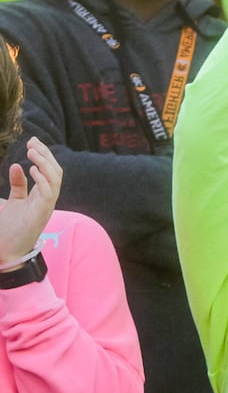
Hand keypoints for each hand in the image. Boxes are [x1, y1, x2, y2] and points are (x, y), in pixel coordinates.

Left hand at [0, 138, 59, 265]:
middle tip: (32, 142)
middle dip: (45, 154)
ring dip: (44, 163)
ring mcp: (47, 205)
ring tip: (32, 151)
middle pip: (55, 171)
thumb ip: (18, 184)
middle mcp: (48, 198)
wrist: (7, 251)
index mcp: (43, 194)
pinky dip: (43, 178)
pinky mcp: (42, 212)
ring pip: (55, 178)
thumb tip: (17, 165)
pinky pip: (49, 191)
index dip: (43, 154)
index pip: (50, 170)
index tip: (32, 141)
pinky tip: (32, 169)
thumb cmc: (10, 228)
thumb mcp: (14, 201)